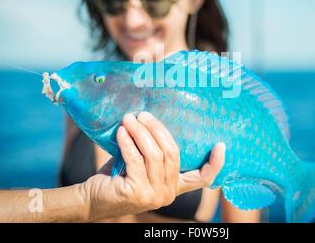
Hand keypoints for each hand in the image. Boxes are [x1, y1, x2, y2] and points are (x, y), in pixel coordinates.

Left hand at [81, 112, 225, 221]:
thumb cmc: (119, 176)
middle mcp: (168, 193)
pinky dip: (128, 142)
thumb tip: (156, 118)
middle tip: (143, 115)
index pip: (202, 178)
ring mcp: (154, 195)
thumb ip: (154, 150)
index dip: (215, 163)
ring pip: (154, 154)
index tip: (220, 145)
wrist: (94, 198)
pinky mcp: (136, 192)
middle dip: (157, 129)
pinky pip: (135, 159)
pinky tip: (121, 131)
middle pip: (172, 153)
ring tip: (130, 119)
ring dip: (141, 132)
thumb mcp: (142, 164)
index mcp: (175, 186)